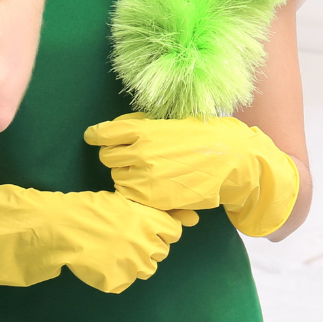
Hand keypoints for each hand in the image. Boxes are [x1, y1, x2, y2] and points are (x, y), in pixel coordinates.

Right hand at [0, 185, 181, 293]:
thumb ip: (149, 210)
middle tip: (120, 239)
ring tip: (108, 251)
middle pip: (159, 252)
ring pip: (144, 270)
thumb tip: (191, 216)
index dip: (162, 230)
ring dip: (130, 263)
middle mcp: (145, 243)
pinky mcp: (116, 282)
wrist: (56, 227)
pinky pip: (121, 283)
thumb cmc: (86, 208)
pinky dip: (111, 277)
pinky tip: (97, 263)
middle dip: (144, 247)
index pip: (174, 231)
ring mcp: (131, 265)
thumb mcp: (119, 202)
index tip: (147, 228)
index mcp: (147, 220)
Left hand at [84, 113, 298, 236]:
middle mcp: (140, 152)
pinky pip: (128, 193)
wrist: (230, 162)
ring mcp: (144, 176)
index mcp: (144, 130)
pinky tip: (149, 184)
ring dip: (125, 173)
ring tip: (146, 170)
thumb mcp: (171, 124)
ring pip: (117, 176)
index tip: (92, 137)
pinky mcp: (151, 197)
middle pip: (107, 156)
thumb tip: (119, 128)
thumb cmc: (202, 139)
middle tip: (128, 155)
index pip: (104, 133)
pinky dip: (134, 190)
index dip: (95, 135)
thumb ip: (143, 127)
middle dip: (114, 155)